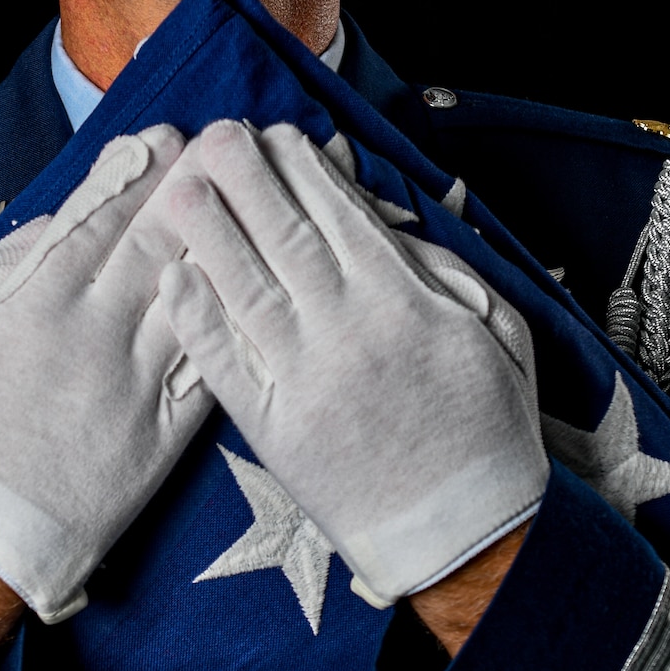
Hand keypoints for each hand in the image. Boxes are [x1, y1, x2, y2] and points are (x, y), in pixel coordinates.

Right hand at [0, 126, 211, 624]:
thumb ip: (0, 270)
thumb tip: (53, 223)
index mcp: (35, 302)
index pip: (98, 218)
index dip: (135, 172)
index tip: (164, 138)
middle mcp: (93, 332)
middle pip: (155, 241)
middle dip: (192, 186)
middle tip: (225, 145)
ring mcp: (133, 384)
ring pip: (193, 294)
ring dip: (225, 241)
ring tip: (251, 200)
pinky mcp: (161, 436)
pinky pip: (207, 370)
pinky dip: (232, 326)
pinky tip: (257, 290)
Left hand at [157, 120, 547, 607]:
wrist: (469, 535)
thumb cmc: (488, 429)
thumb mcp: (497, 333)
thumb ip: (444, 273)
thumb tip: (386, 222)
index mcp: (407, 304)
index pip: (342, 219)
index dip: (303, 172)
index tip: (275, 135)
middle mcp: (351, 333)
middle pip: (285, 238)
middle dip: (246, 179)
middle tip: (213, 135)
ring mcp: (308, 382)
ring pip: (246, 290)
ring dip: (207, 233)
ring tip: (176, 187)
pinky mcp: (276, 432)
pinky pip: (226, 368)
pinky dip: (197, 321)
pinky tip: (172, 279)